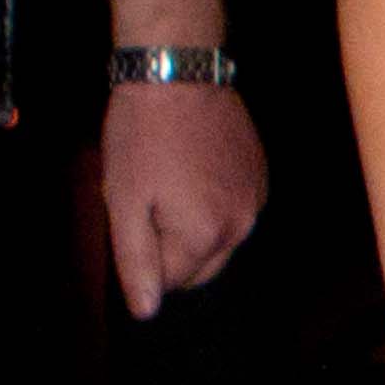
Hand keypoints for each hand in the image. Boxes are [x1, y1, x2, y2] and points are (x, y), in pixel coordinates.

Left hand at [101, 80, 267, 315]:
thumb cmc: (143, 134)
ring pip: (218, 239)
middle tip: (146, 201)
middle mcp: (240, 225)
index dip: (143, 252)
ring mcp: (255, 199)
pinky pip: (234, 209)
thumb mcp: (124, 201)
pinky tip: (190, 167)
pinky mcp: (260, 175)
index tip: (132, 215)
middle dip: (170, 247)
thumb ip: (136, 262)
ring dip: (192, 224)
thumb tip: (146, 311)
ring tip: (168, 179)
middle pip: (200, 268)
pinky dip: (212, 200)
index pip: (170, 282)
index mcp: (205, 236)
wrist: (177, 72)